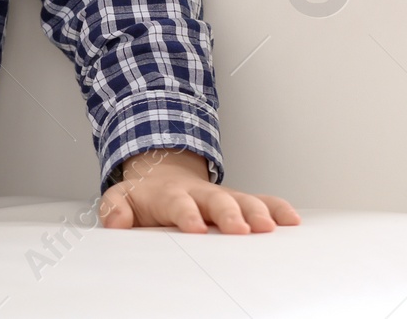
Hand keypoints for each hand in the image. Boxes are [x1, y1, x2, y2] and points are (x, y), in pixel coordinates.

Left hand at [99, 149, 300, 233]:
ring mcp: (222, 196)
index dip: (186, 214)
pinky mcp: (239, 202)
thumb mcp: (121, 199)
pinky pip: (262, 202)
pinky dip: (277, 209)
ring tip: (272, 228)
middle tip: (242, 229)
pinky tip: (292, 221)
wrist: (160, 178)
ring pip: (243, 199)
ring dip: (259, 212)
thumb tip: (116, 222)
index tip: (195, 228)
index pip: (178, 203)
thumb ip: (115, 208)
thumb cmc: (144, 197)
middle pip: (217, 200)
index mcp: (170, 195)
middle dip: (230, 214)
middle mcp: (200, 193)